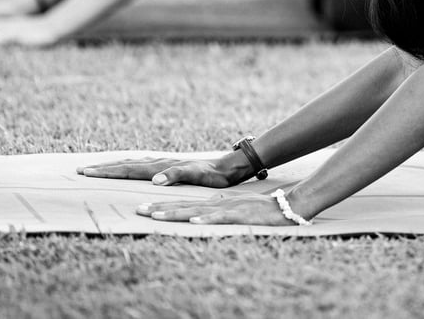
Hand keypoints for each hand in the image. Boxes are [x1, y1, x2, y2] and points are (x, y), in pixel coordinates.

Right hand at [78, 154, 249, 187]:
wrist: (228, 166)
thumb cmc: (213, 174)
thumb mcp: (196, 175)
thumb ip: (176, 175)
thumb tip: (154, 180)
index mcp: (161, 166)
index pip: (128, 169)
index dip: (107, 172)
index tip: (87, 172)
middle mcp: (159, 163)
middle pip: (125, 165)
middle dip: (103, 168)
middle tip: (81, 169)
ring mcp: (163, 163)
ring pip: (132, 164)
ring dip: (114, 166)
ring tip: (97, 168)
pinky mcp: (169, 166)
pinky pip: (142, 166)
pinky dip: (129, 167)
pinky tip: (128, 169)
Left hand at [138, 192, 293, 225]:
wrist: (284, 205)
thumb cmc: (259, 209)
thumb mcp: (233, 208)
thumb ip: (217, 209)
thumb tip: (200, 213)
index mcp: (214, 203)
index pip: (184, 204)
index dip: (163, 206)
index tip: (145, 209)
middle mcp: (216, 203)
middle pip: (183, 206)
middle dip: (160, 209)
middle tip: (139, 210)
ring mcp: (226, 208)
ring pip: (196, 210)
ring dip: (175, 213)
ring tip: (156, 215)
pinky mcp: (238, 215)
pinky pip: (219, 218)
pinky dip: (205, 219)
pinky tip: (193, 221)